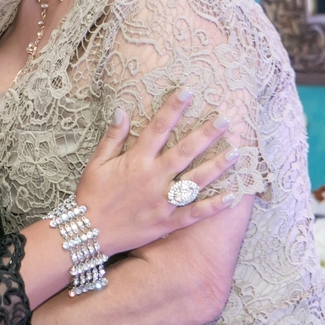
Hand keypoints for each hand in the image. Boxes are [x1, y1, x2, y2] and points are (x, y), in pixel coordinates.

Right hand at [74, 88, 237, 257]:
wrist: (89, 233)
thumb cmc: (91, 195)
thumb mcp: (96, 163)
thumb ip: (112, 137)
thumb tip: (121, 111)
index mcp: (136, 161)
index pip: (158, 128)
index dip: (173, 108)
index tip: (188, 91)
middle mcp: (152, 179)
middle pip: (184, 151)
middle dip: (205, 134)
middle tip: (224, 119)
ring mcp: (162, 202)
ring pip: (195, 181)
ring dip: (217, 166)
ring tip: (236, 152)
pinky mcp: (166, 223)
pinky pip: (194, 214)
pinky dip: (213, 206)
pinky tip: (232, 197)